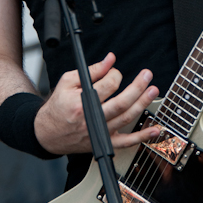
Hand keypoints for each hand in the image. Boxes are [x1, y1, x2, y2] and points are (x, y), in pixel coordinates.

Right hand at [33, 52, 159, 155]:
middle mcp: (91, 119)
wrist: (48, 133)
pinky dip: (142, 136)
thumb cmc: (58, 107)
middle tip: (147, 75)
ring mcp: (100, 133)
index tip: (115, 71)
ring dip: (143, 104)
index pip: (107, 86)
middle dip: (137, 87)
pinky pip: (127, 142)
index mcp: (81, 103)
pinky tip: (154, 129)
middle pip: (121, 102)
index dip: (115, 75)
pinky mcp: (104, 143)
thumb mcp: (67, 82)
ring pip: (126, 118)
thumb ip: (92, 70)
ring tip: (153, 91)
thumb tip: (110, 60)